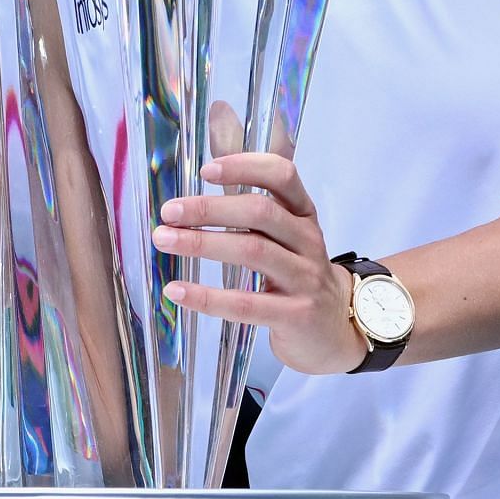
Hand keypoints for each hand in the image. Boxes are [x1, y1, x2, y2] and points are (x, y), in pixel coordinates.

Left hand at [151, 152, 366, 376]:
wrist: (335, 331)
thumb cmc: (298, 276)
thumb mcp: (289, 239)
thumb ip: (257, 217)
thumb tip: (192, 202)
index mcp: (304, 215)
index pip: (282, 176)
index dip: (245, 167)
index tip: (206, 170)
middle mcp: (308, 240)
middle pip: (260, 212)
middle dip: (209, 208)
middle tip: (169, 212)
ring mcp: (305, 278)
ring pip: (252, 251)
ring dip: (201, 243)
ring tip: (164, 240)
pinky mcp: (295, 315)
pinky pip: (244, 304)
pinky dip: (206, 296)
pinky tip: (176, 290)